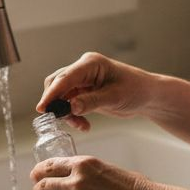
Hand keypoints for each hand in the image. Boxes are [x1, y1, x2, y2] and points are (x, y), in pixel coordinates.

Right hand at [35, 52, 153, 131]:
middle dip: (56, 104)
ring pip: (62, 96)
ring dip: (66, 113)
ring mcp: (83, 80)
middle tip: (60, 121)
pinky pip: (69, 103)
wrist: (147, 96)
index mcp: (90, 64)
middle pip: (58, 84)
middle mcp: (83, 69)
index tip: (42, 108)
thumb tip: (71, 106)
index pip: (65, 78)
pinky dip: (73, 115)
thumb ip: (92, 101)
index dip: (51, 93)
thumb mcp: (115, 97)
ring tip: (80, 125)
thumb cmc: (136, 90)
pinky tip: (83, 125)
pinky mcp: (84, 92)